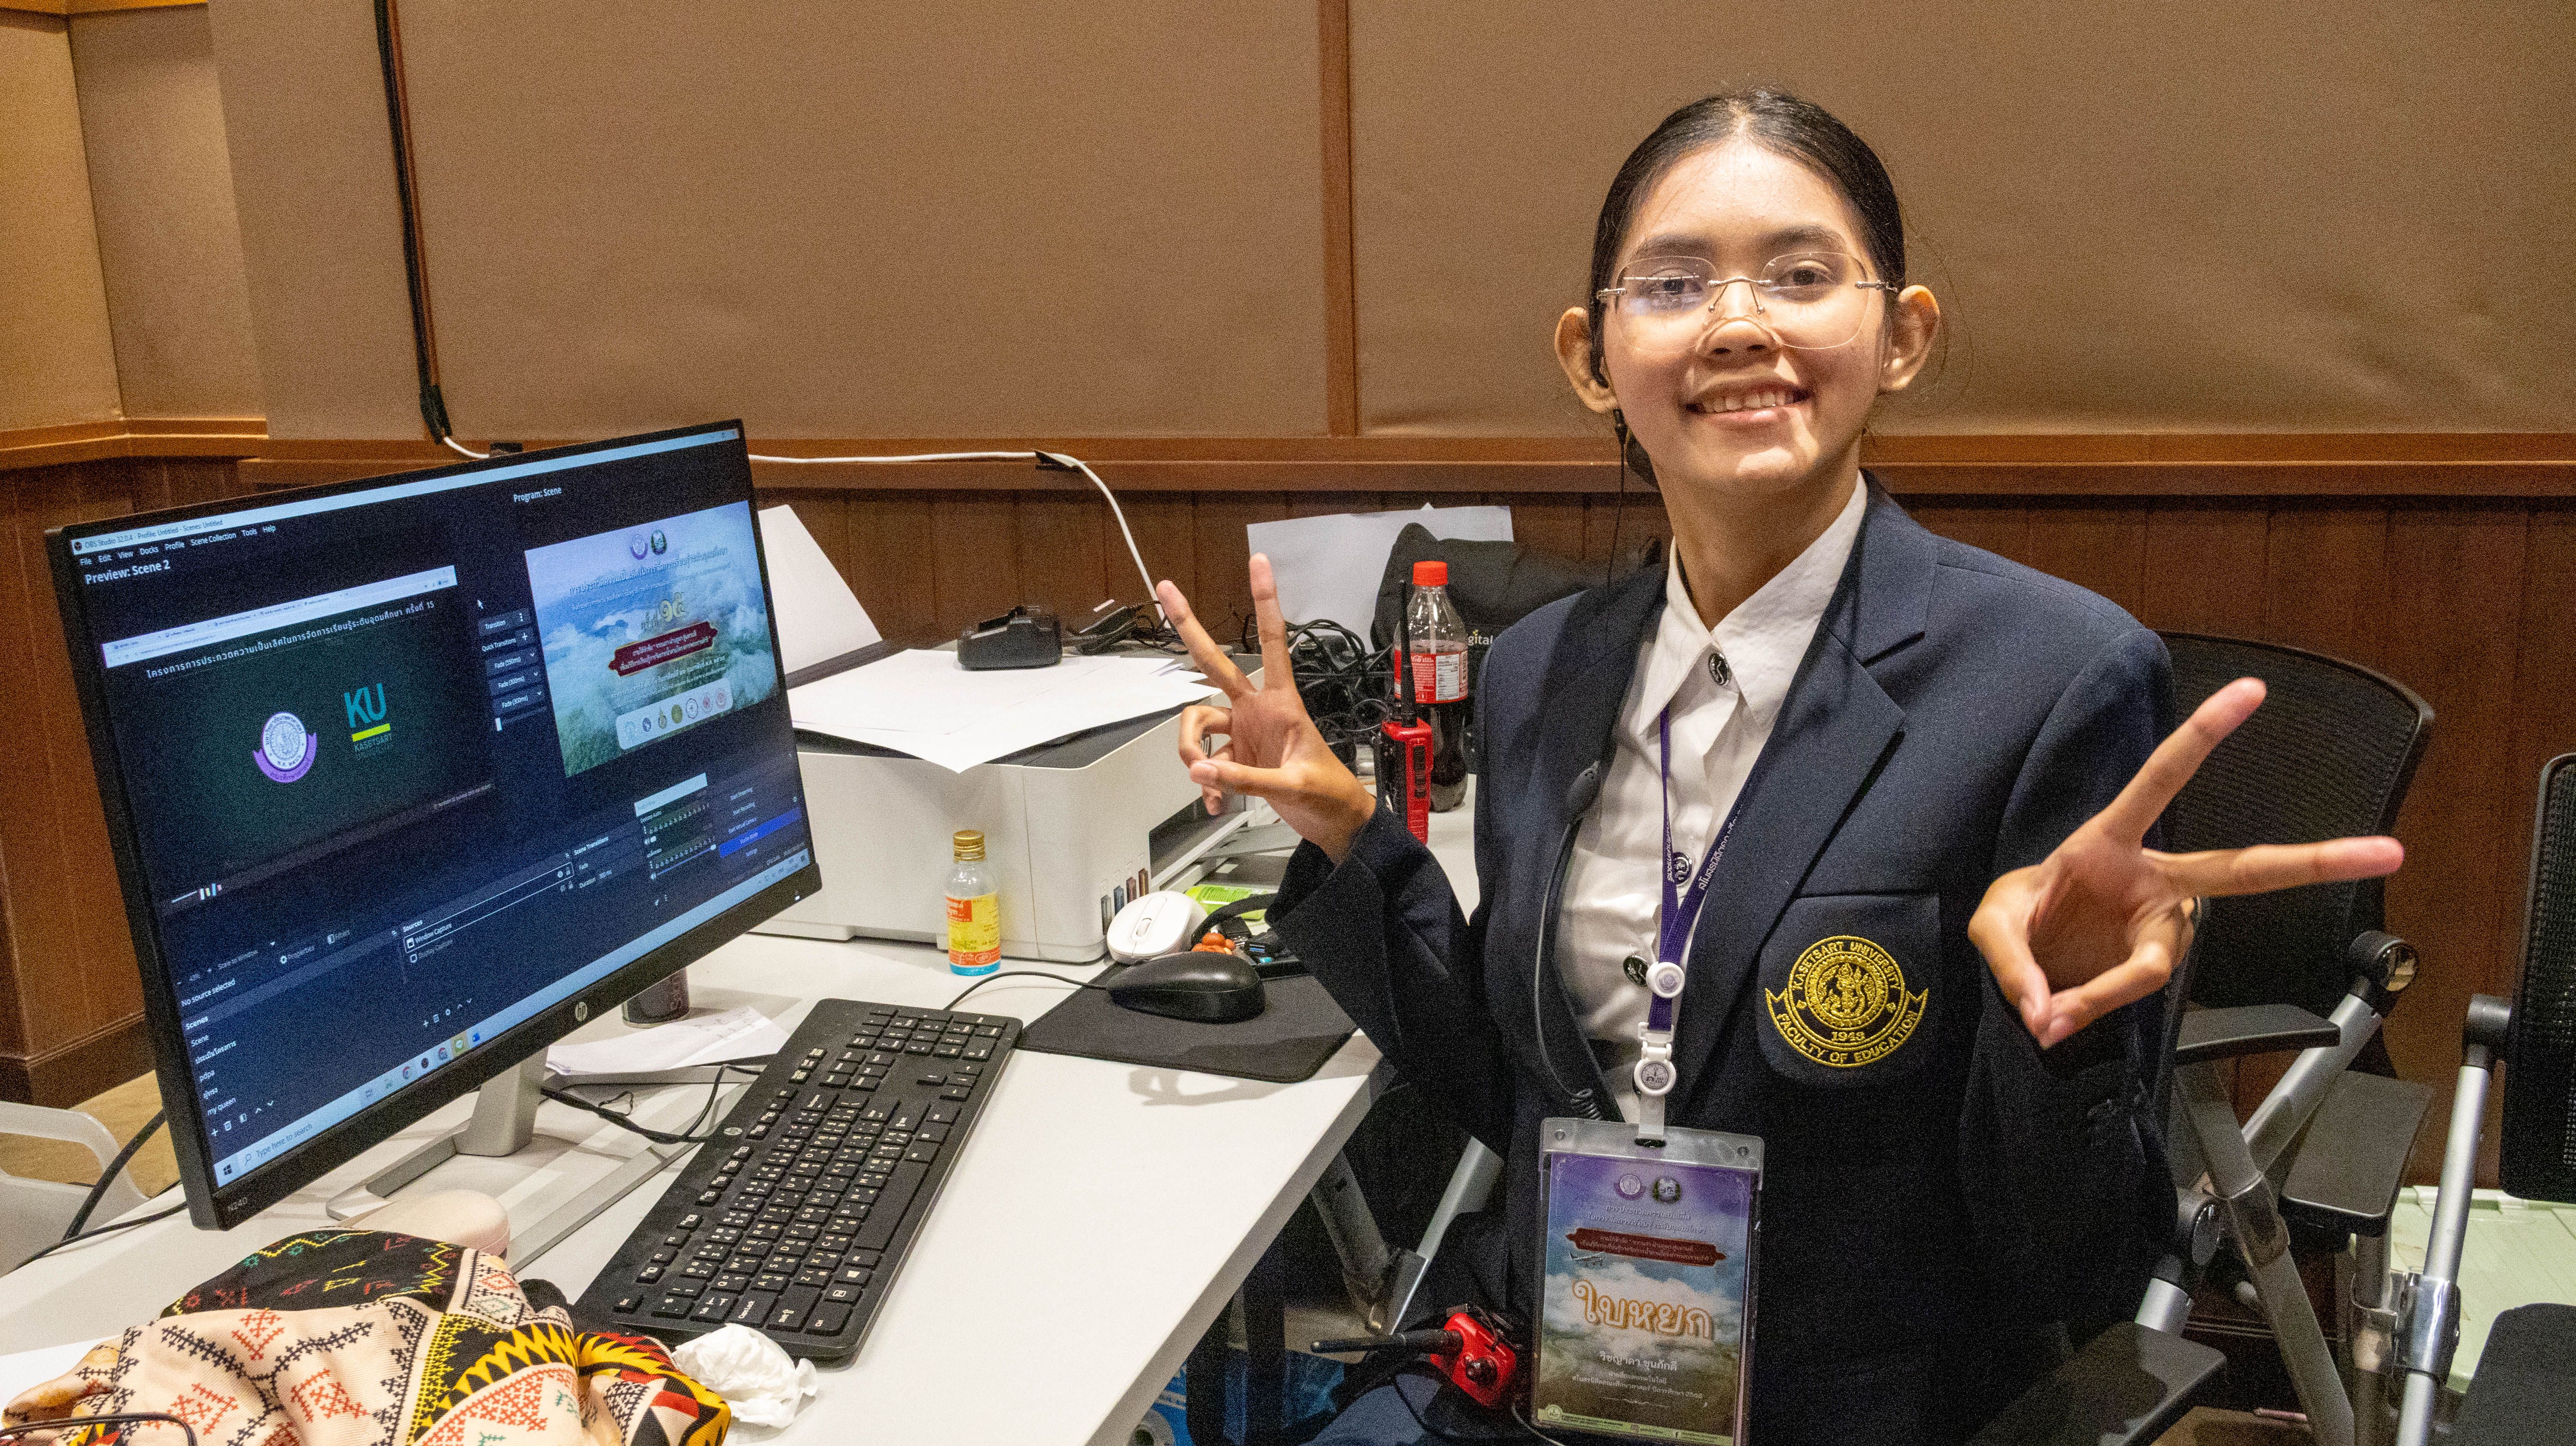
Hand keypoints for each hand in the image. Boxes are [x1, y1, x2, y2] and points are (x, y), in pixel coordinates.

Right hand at [1159, 555, 1377, 861]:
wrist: (1334, 823)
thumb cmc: (1328, 794)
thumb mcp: (1292, 785)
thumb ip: (1246, 778)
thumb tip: (1202, 770)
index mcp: (1281, 703)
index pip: (1272, 642)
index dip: (1265, 603)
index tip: (1259, 564)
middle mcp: (1257, 710)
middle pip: (1214, 664)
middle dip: (1189, 627)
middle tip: (1165, 590)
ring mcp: (1243, 732)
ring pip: (1197, 721)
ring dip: (1193, 751)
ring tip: (1209, 782)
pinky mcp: (1236, 756)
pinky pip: (1205, 761)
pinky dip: (1207, 782)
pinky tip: (1218, 801)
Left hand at [1969, 678, 2404, 1047]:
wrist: (2024, 965)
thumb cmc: (2020, 922)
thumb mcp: (1992, 924)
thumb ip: (2013, 960)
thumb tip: (2048, 1013)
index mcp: (2111, 839)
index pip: (2163, 778)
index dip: (2204, 735)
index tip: (2250, 690)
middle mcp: (2155, 880)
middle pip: (2245, 868)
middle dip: (2317, 861)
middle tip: (2389, 851)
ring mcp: (2163, 926)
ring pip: (2156, 964)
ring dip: (2098, 991)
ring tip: (2047, 1012)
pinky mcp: (2155, 965)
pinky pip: (2134, 990)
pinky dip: (2091, 1008)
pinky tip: (2057, 1021)